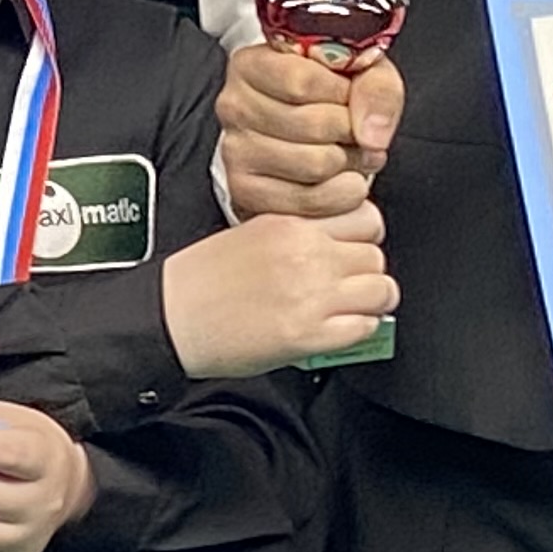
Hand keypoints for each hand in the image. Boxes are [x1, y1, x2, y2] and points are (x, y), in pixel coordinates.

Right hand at [161, 204, 399, 377]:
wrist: (171, 317)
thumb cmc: (201, 281)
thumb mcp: (251, 235)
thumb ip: (298, 236)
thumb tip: (340, 246)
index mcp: (290, 225)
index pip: (364, 217)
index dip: (363, 236)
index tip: (353, 248)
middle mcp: (305, 255)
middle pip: (375, 254)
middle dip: (366, 271)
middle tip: (348, 284)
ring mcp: (311, 295)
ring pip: (381, 290)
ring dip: (369, 301)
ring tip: (347, 308)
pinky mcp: (309, 334)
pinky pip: (365, 327)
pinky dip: (357, 330)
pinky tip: (335, 329)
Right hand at [218, 44, 402, 218]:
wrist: (311, 129)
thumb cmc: (333, 94)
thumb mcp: (364, 73)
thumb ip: (376, 91)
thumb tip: (370, 137)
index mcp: (251, 63)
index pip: (302, 82)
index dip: (343, 94)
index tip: (351, 96)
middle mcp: (234, 105)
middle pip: (312, 126)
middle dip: (351, 132)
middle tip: (356, 131)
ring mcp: (235, 150)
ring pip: (314, 165)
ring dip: (349, 163)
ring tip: (348, 153)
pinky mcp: (245, 189)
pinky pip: (307, 201)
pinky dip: (339, 195)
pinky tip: (338, 179)